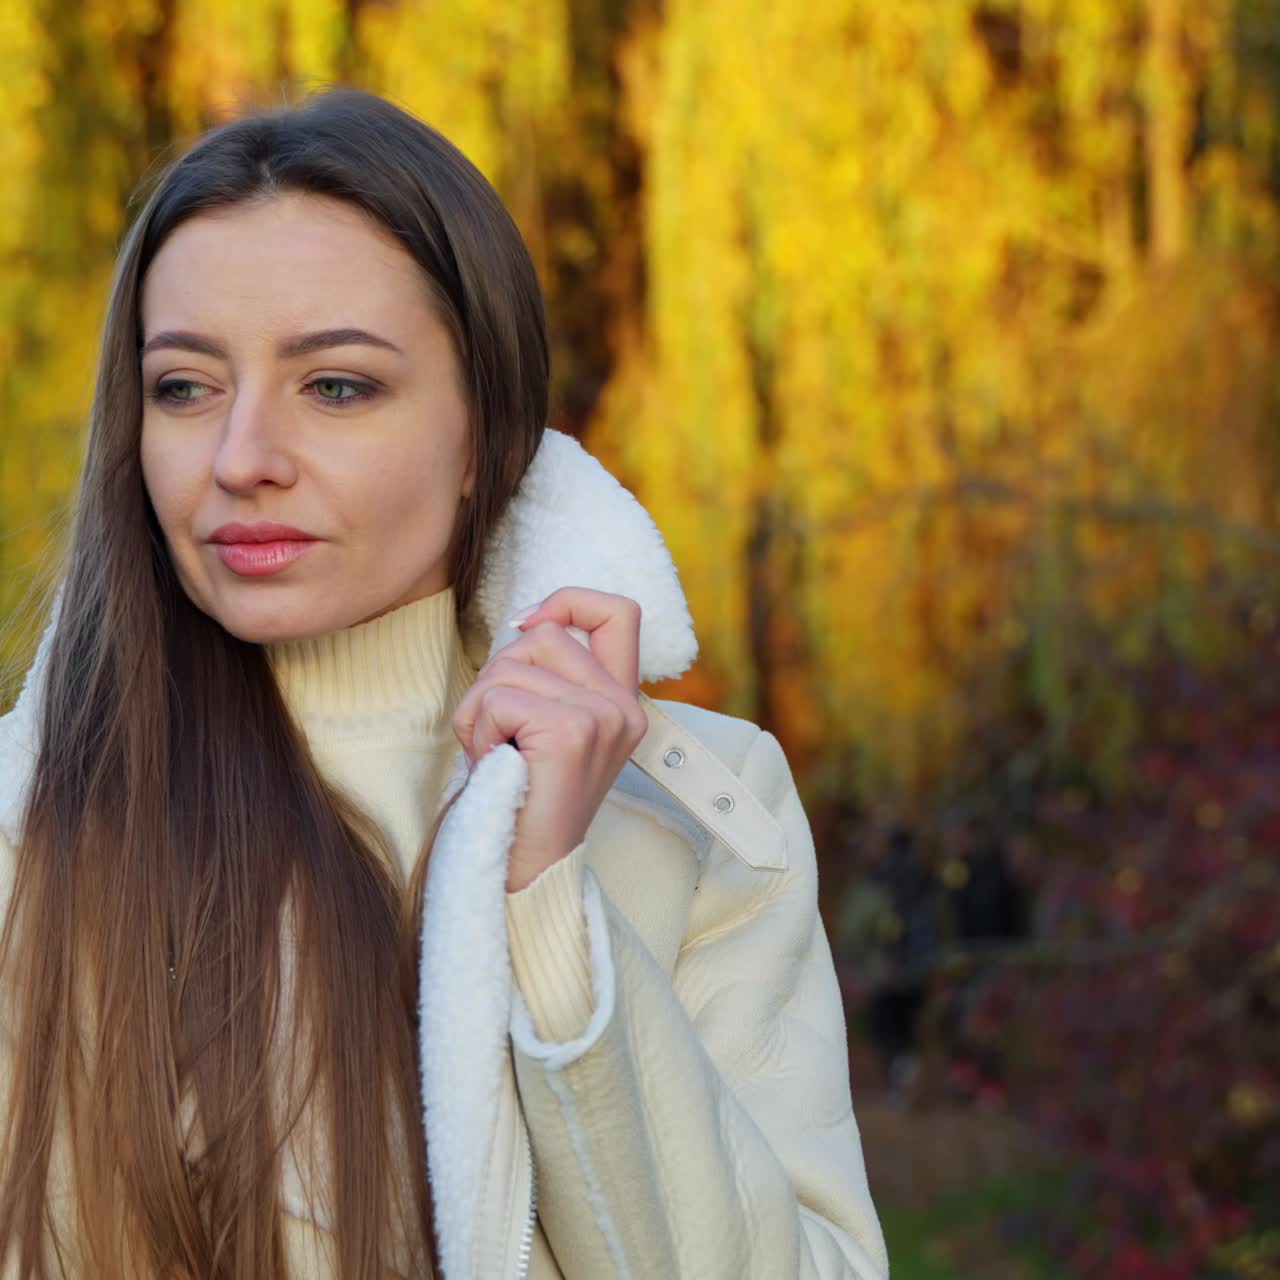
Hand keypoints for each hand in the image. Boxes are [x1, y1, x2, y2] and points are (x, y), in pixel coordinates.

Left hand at [450, 587, 648, 892]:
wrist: (523, 874)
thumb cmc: (519, 801)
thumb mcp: (543, 727)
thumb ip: (548, 675)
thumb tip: (527, 623)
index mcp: (622, 702)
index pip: (619, 612)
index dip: (569, 600)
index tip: (528, 625)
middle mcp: (623, 707)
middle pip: (542, 634)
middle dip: (498, 675)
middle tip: (499, 733)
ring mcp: (602, 717)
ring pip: (511, 664)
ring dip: (482, 708)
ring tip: (497, 754)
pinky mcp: (571, 732)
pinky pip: (498, 699)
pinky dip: (478, 731)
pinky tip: (495, 765)